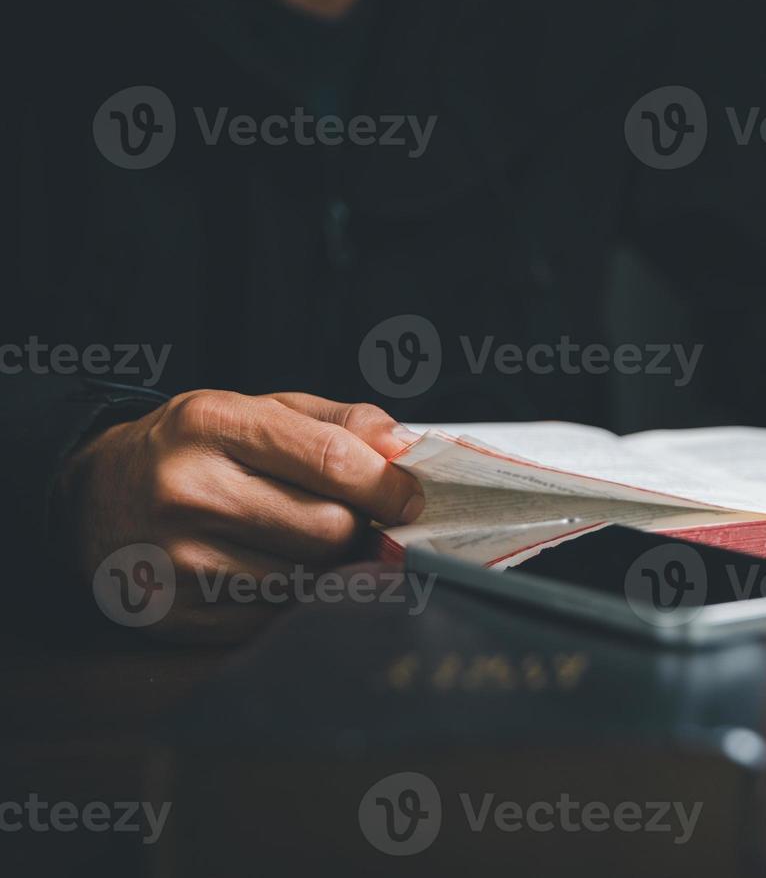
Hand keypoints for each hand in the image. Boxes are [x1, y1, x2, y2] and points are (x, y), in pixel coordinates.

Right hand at [51, 390, 423, 639]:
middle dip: (355, 527)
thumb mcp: (260, 409)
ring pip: (309, 578)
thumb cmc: (195, 449)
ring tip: (298, 540)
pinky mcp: (176, 614)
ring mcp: (178, 558)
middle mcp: (188, 490)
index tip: (413, 499)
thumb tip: (406, 450)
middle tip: (347, 518)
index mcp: (213, 423)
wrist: (92, 497)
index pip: (332, 459)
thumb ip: (342, 422)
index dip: (390, 485)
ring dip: (325, 565)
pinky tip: (267, 569)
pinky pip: (275, 616)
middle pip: (329, 528)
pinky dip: (291, 597)